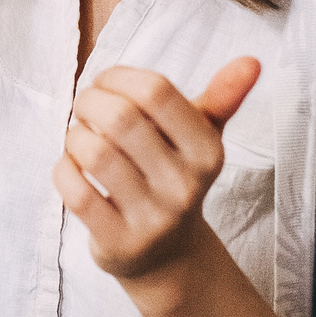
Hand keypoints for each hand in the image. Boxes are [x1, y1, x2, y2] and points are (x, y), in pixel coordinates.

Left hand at [54, 57, 260, 288]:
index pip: (156, 91)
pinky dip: (64, 170)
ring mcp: (153, 219)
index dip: (119, 76)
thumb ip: (222, 98)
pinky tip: (73, 166)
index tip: (106, 82)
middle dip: (90, 101)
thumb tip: (251, 60)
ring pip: (94, 154)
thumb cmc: (176, 177)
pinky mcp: (119, 243)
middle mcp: (185, 186)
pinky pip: (76, 193)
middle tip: (85, 106)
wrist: (168, 256)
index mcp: (207, 151)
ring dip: (74, 136)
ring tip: (79, 136)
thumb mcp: (202, 138)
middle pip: (120, 119)